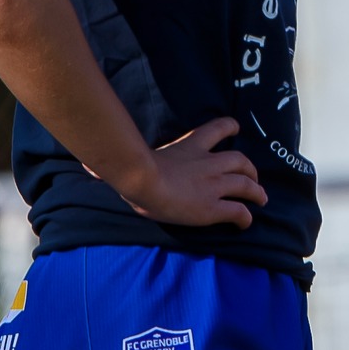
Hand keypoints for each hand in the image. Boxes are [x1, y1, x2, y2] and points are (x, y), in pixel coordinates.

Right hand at [117, 118, 265, 228]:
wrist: (145, 180)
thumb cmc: (134, 169)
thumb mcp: (130, 159)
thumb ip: (117, 161)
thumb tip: (87, 167)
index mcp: (190, 147)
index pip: (215, 129)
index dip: (228, 127)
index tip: (235, 127)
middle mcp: (208, 164)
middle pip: (240, 160)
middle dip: (250, 168)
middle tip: (254, 177)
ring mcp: (214, 185)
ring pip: (246, 185)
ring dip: (256, 192)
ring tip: (262, 199)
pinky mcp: (214, 207)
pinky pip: (238, 211)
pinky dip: (245, 217)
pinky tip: (246, 222)